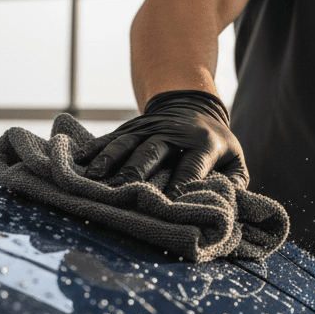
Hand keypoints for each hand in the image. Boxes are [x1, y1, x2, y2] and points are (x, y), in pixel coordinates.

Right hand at [84, 90, 248, 192]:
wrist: (194, 105)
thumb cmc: (215, 145)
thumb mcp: (234, 160)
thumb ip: (234, 185)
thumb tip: (224, 208)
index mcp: (204, 142)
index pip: (191, 166)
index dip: (181, 186)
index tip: (168, 205)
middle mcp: (174, 131)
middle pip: (152, 151)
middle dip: (137, 171)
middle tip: (123, 191)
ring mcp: (149, 127)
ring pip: (127, 142)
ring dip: (109, 160)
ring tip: (94, 178)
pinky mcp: (131, 127)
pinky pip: (111, 137)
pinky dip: (94, 149)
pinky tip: (79, 161)